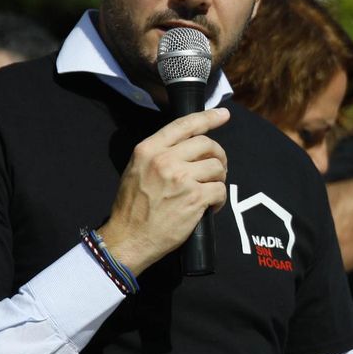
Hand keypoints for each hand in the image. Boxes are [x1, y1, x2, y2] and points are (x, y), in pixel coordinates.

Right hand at [98, 107, 229, 273]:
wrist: (129, 238)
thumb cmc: (132, 207)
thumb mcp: (136, 170)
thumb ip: (158, 154)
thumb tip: (187, 146)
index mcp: (148, 149)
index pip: (184, 125)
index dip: (207, 117)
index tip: (223, 114)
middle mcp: (165, 160)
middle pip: (206, 144)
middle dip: (218, 155)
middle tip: (217, 168)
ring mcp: (181, 179)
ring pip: (217, 167)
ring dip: (219, 178)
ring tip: (210, 190)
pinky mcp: (195, 198)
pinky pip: (220, 190)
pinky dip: (219, 199)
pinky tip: (210, 207)